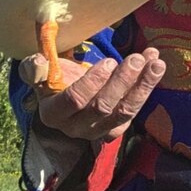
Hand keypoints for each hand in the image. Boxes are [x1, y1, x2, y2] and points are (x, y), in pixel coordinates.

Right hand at [18, 47, 165, 141]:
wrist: (68, 94)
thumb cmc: (54, 79)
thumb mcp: (41, 72)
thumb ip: (35, 69)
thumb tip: (37, 62)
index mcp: (53, 114)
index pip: (74, 101)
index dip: (92, 82)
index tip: (108, 61)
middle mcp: (76, 128)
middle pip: (103, 107)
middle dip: (122, 81)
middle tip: (136, 59)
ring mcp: (98, 131)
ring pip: (123, 111)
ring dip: (142, 86)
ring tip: (155, 62)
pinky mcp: (116, 129)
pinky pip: (134, 110)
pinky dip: (147, 87)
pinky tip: (155, 65)